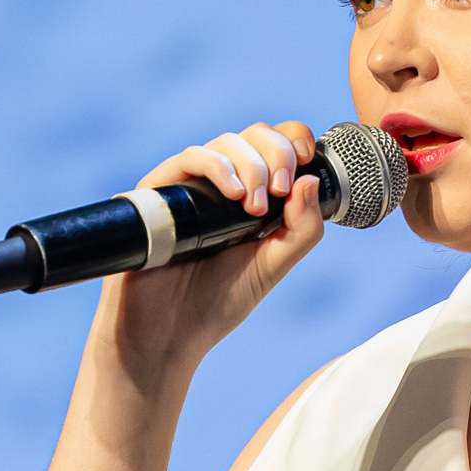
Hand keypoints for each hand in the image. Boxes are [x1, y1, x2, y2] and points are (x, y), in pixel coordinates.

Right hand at [97, 121, 323, 365]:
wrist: (166, 334)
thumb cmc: (216, 304)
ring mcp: (191, 186)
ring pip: (226, 142)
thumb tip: (310, 180)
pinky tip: (233, 195)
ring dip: (252, 166)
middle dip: (277, 154)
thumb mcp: (273, 266)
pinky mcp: (160, 192)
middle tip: (279, 191)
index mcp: (252, 197)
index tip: (307, 159)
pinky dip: (218, 168)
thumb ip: (301, 230)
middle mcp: (221, 185)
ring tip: (254, 209)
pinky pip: (191, 158)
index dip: (294, 140)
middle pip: (255, 135)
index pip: (276, 146)